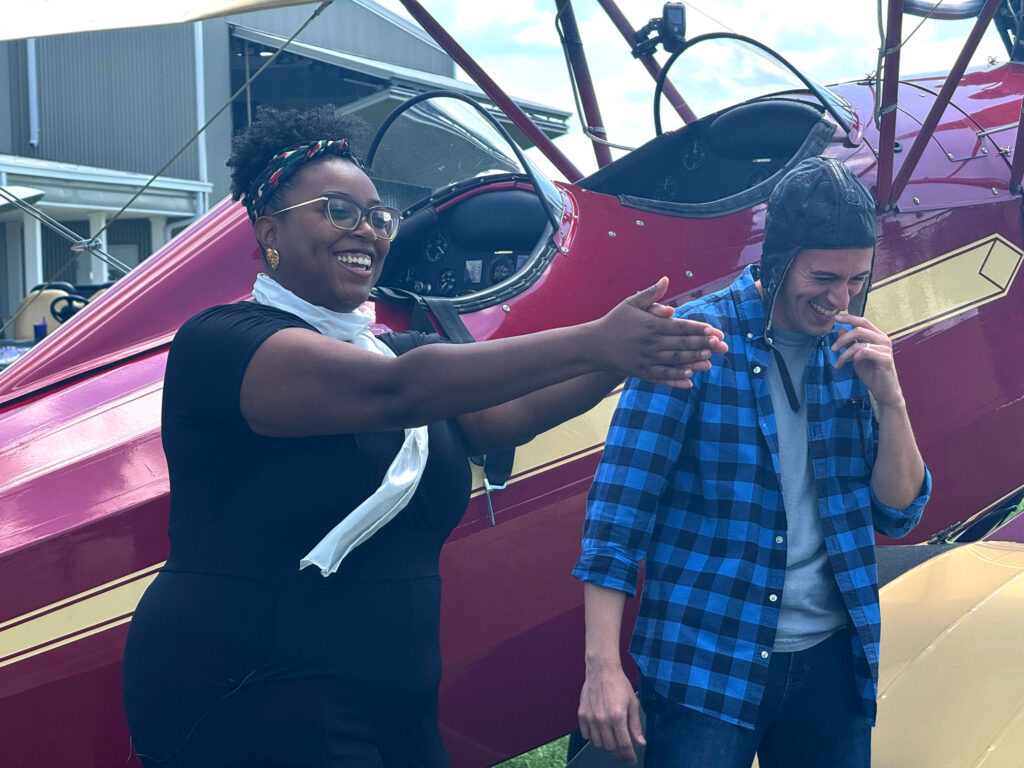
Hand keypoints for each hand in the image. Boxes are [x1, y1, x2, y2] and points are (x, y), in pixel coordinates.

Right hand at [579, 662, 644, 763]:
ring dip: (606, 745)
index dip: (629, 756)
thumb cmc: (619, 684)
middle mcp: (603, 720)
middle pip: (611, 747)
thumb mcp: (632, 703)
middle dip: (619, 752)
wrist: (601, 669)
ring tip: (612, 740)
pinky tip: (600, 732)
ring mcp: (590, 718)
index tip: (632, 760)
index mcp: (618, 717)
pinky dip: (593, 738)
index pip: (624, 745)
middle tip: (624, 750)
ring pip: (598, 744)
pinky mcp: (582, 714)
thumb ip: (636, 725)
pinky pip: (586, 735)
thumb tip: (641, 742)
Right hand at [595, 277, 727, 387]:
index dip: (699, 329)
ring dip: (694, 361)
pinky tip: (690, 379)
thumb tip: (666, 279)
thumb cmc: (615, 321)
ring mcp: (646, 359)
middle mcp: (650, 343)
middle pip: (682, 344)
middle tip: (722, 346)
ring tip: (710, 361)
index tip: (714, 331)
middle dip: (703, 345)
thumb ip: (651, 294)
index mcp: (650, 325)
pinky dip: (676, 379)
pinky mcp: (641, 373)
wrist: (594, 345)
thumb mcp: (631, 303)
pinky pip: (662, 377)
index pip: (680, 327)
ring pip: (675, 361)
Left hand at [831, 313, 902, 406]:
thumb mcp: (856, 356)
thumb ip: (850, 343)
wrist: (883, 390)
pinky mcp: (886, 359)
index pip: (863, 321)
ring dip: (845, 353)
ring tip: (838, 362)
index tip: (835, 318)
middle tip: (833, 349)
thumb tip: (841, 329)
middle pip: (859, 329)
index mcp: (877, 336)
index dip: (848, 318)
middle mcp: (883, 339)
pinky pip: (864, 353)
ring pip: (859, 343)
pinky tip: (852, 365)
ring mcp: (886, 348)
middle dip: (842, 338)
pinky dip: (854, 358)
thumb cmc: (871, 372)